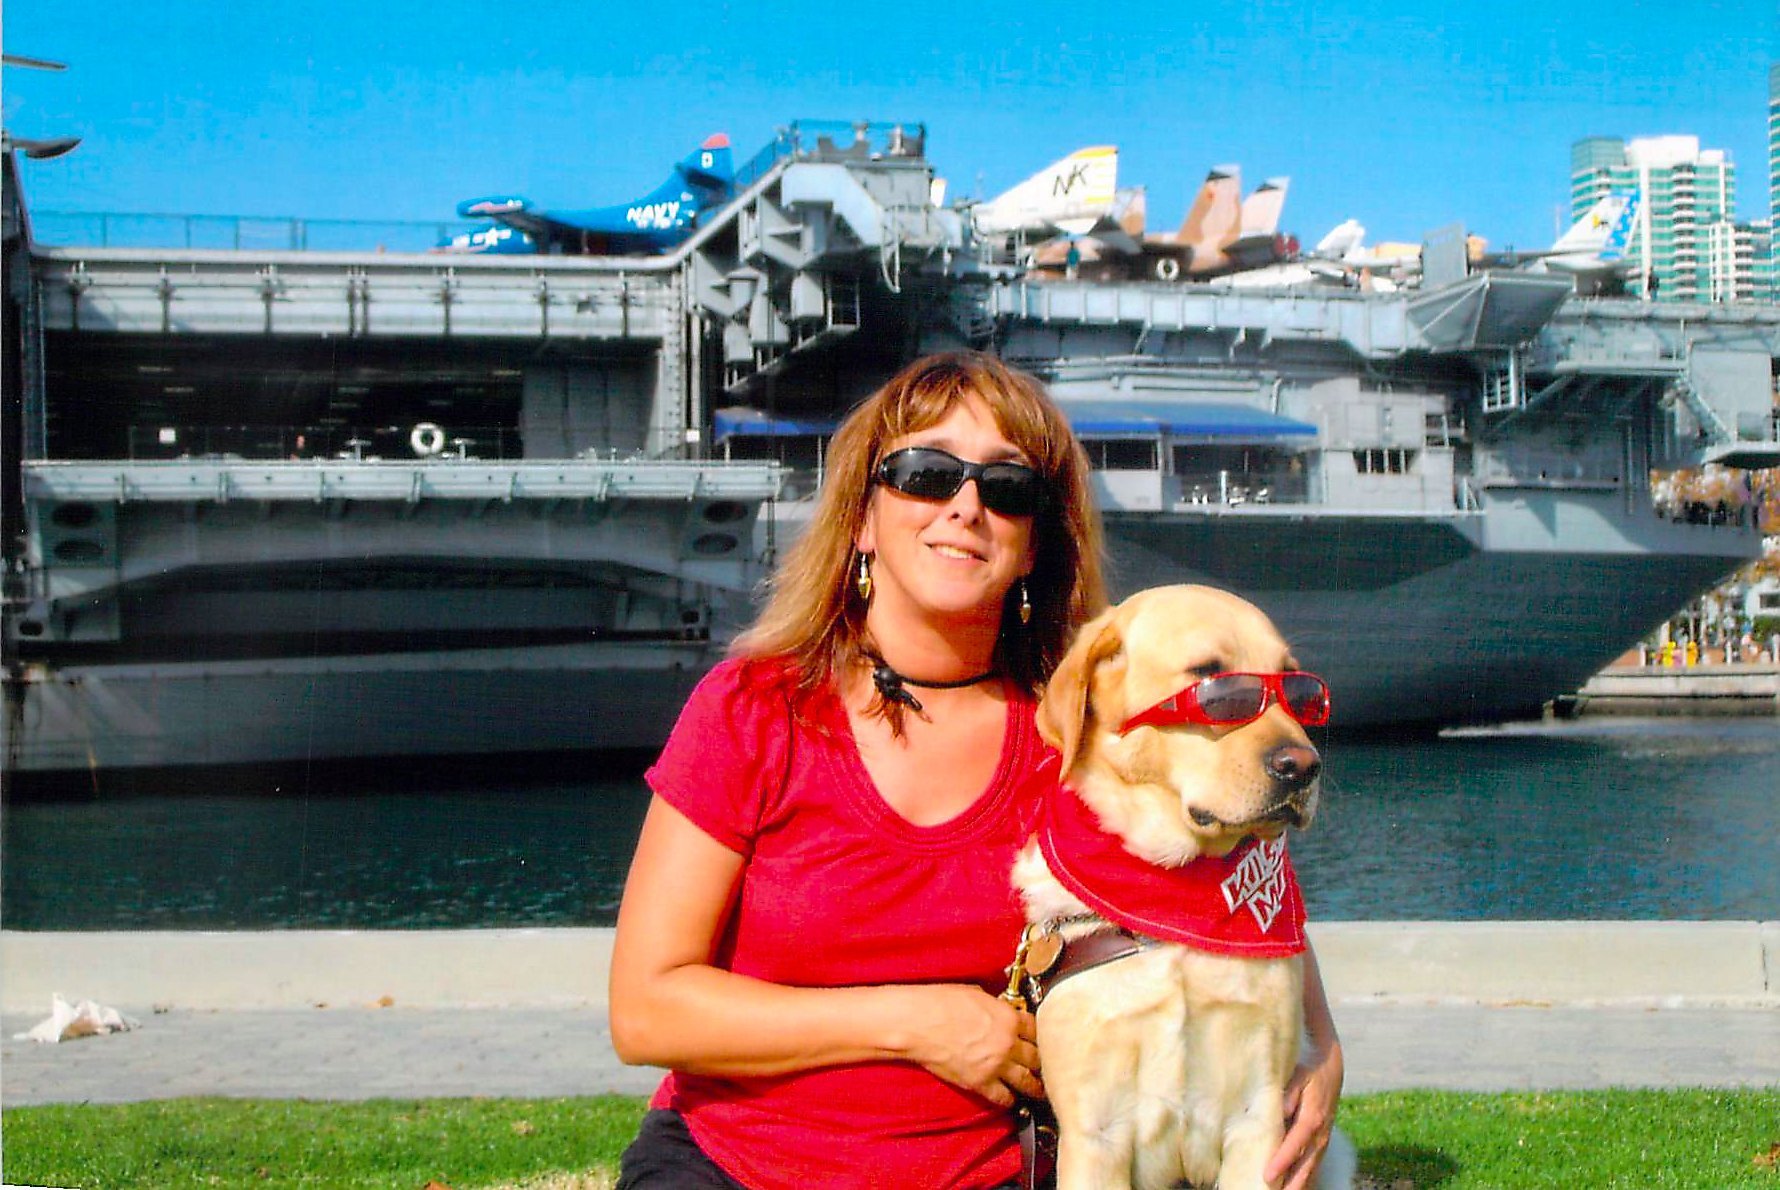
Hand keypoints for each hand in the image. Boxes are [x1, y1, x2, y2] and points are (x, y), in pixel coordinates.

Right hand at [899, 985, 1043, 1105]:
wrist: (918, 1023)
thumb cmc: (940, 1003)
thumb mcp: (976, 994)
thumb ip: (995, 1006)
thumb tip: (998, 1010)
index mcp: (1009, 1018)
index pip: (1038, 1030)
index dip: (1041, 1036)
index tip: (1041, 1042)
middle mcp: (1008, 1043)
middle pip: (1038, 1058)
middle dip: (1041, 1063)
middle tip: (1045, 1067)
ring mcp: (996, 1066)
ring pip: (1027, 1082)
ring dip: (1034, 1087)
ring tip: (1039, 1090)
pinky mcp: (980, 1083)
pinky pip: (1004, 1098)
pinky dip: (1009, 1100)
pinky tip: (1011, 1099)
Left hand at [1264, 1039, 1343, 1189]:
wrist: (1329, 1063)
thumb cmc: (1307, 1068)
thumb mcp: (1297, 1074)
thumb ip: (1287, 1095)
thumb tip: (1280, 1113)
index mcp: (1312, 1117)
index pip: (1294, 1144)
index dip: (1282, 1161)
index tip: (1267, 1175)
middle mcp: (1320, 1132)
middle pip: (1305, 1164)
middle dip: (1290, 1182)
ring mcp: (1323, 1138)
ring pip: (1311, 1168)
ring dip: (1298, 1184)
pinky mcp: (1322, 1139)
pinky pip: (1314, 1164)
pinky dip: (1306, 1178)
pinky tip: (1296, 1187)